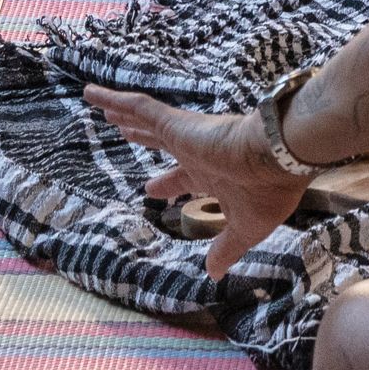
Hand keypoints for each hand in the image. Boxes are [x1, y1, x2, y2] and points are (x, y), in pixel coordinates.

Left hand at [89, 88, 308, 282]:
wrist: (278, 157)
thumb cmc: (267, 191)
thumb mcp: (245, 229)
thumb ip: (226, 248)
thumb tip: (213, 275)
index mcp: (211, 174)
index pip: (182, 177)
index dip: (164, 183)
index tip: (149, 189)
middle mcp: (196, 151)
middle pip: (160, 141)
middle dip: (142, 137)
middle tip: (123, 133)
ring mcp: (185, 134)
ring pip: (145, 119)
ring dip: (122, 113)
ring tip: (101, 107)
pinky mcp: (177, 122)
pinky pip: (140, 107)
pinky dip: (114, 100)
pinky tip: (90, 94)